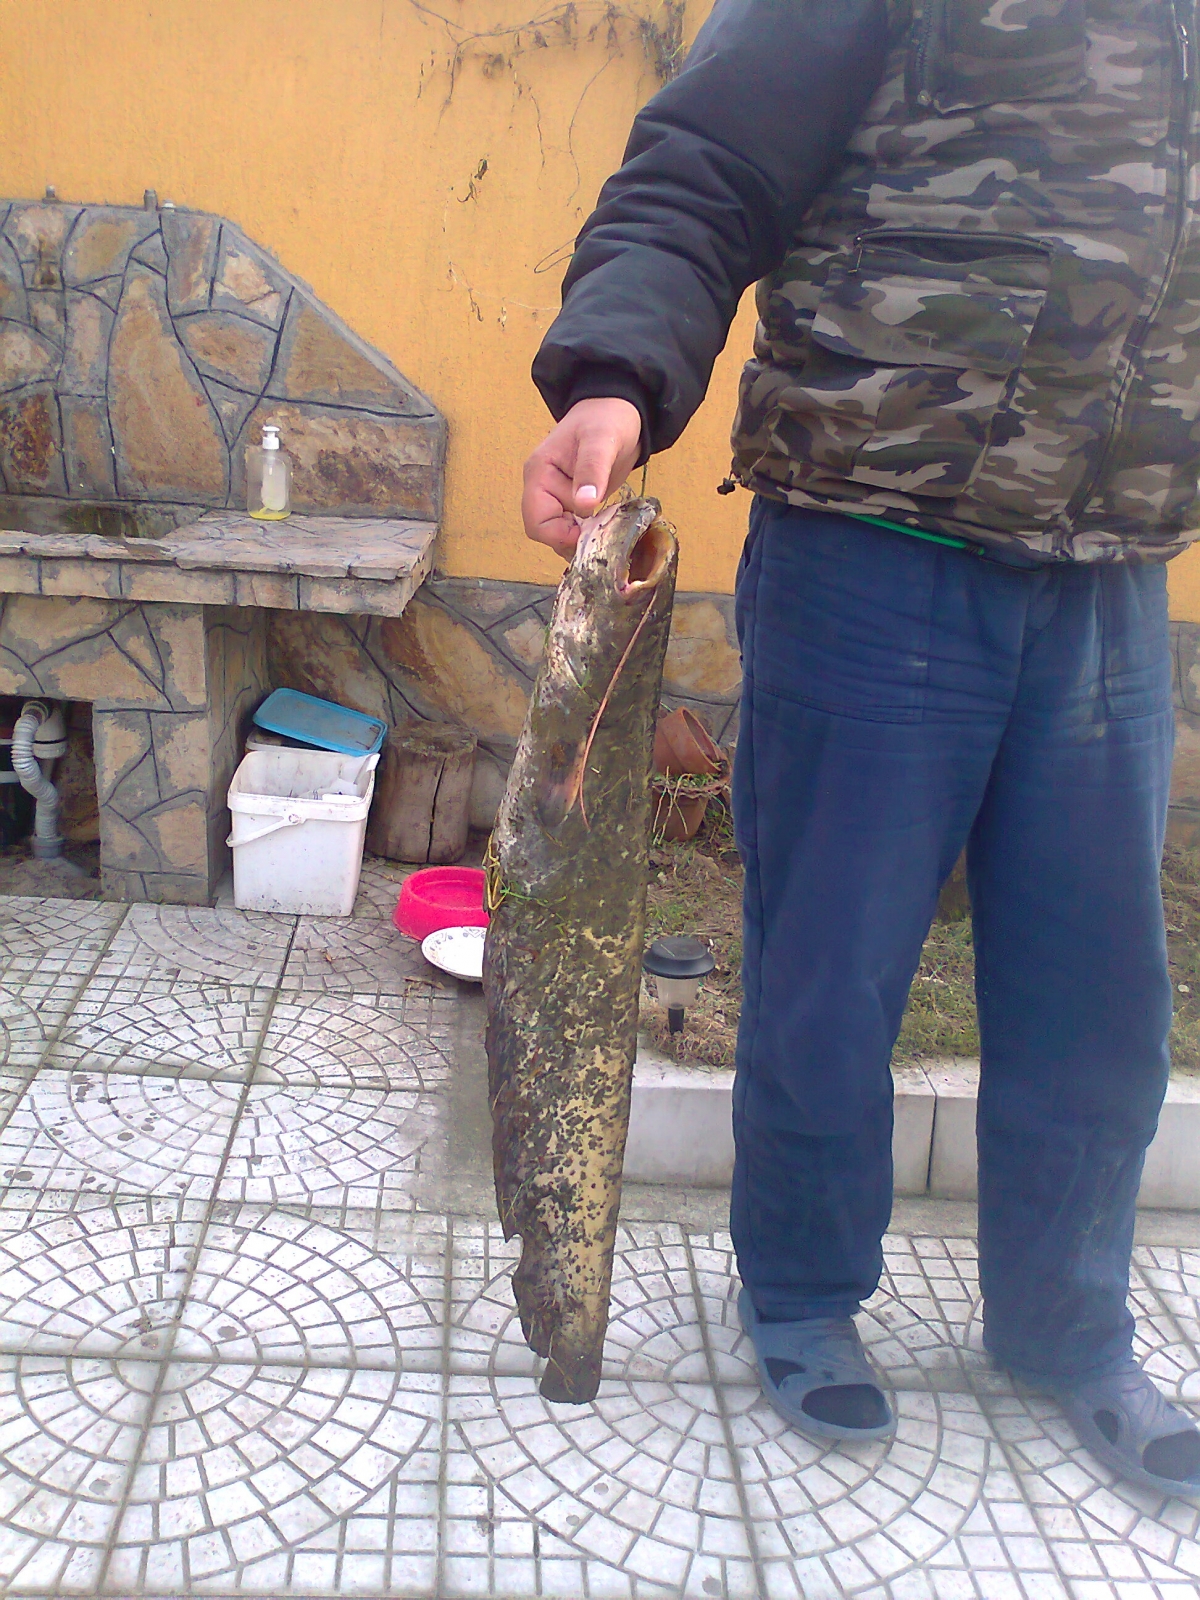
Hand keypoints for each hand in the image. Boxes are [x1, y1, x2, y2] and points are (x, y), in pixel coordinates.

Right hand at [522, 397, 642, 558]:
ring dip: (582, 538)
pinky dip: (588, 532)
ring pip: (559, 534)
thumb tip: (584, 505)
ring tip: (607, 526)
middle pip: (546, 532)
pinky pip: (573, 528)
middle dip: (572, 538)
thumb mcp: (602, 440)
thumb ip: (592, 470)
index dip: (560, 535)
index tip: (589, 532)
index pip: (536, 522)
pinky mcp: (571, 501)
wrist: (617, 408)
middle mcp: (542, 487)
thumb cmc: (606, 418)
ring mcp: (556, 495)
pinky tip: (606, 523)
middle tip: (602, 532)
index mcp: (539, 473)